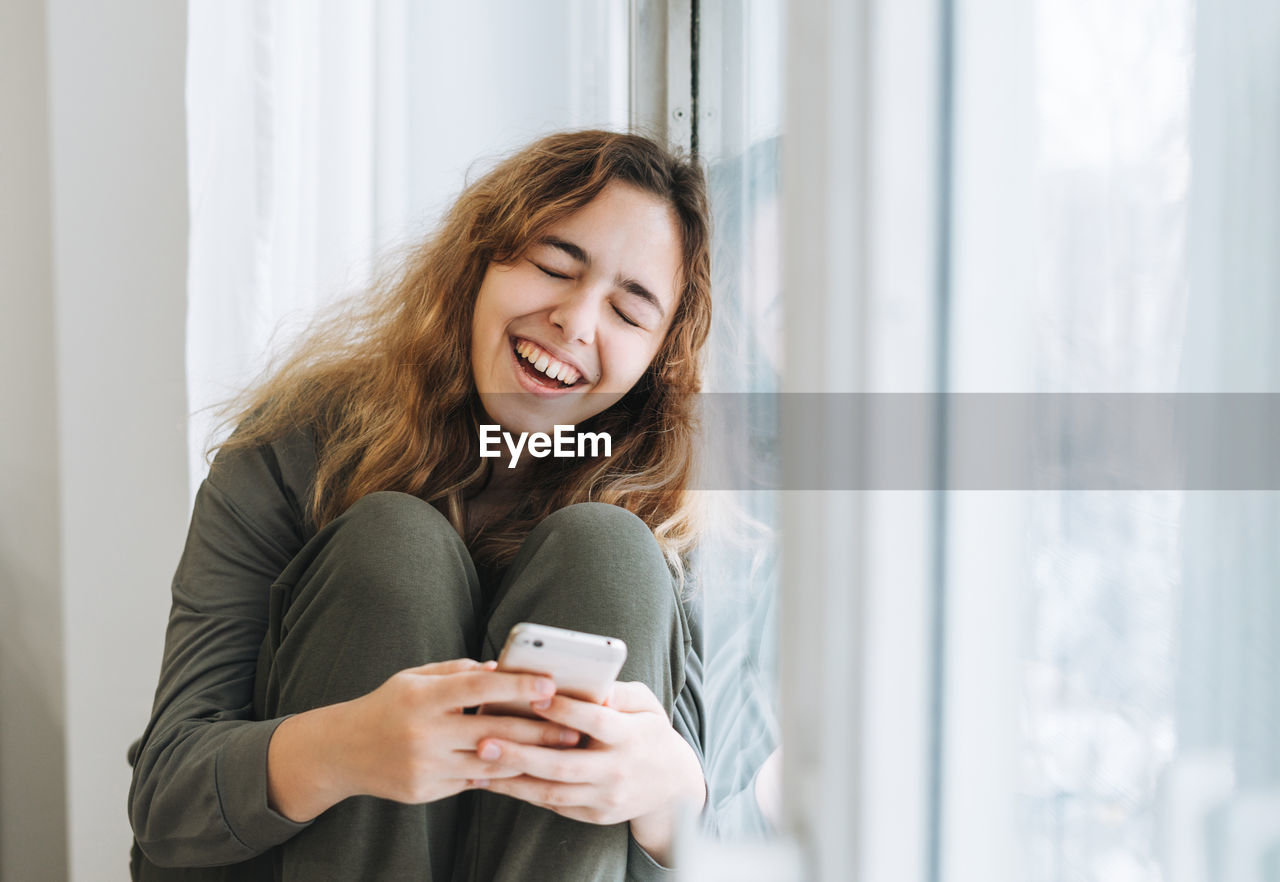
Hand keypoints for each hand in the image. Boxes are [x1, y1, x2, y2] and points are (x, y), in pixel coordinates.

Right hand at [267, 658, 581, 820]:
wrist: (342, 751)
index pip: (478, 688)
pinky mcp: (424, 792)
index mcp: (423, 697)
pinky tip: (525, 769)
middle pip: (493, 731)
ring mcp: (424, 766)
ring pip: (488, 763)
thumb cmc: (388, 706)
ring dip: (527, 758)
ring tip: (560, 753)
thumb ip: (458, 672)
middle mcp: (424, 733)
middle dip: (538, 732)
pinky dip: (499, 774)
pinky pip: (472, 782)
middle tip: (573, 731)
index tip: (551, 686)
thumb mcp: (416, 678)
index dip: (517, 687)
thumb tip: (503, 668)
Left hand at [473, 681, 705, 864]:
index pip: (595, 722)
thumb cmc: (650, 732)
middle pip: (564, 764)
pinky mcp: (595, 815)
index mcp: (631, 737)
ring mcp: (605, 798)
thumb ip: (623, 693)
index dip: (565, 710)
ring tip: (479, 766)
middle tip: (484, 740)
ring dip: (512, 780)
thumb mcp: (648, 705)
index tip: (533, 696)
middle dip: (521, 753)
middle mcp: (617, 771)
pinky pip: (555, 805)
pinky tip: (499, 780)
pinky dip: (525, 793)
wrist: (672, 785)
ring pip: (553, 791)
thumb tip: (599, 687)